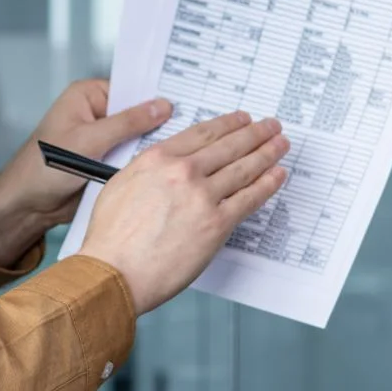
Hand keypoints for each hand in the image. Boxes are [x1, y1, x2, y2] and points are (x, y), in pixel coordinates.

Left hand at [0, 79, 173, 265]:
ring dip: (153, 146)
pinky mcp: (106, 161)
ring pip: (138, 138)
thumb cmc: (42, 168)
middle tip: (195, 124)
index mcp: (88, 96)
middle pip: (138, 113)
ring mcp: (103, 138)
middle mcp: (97, 113)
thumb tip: (161, 107)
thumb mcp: (88, 141)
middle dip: (159, 122)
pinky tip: (167, 167)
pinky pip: (132, 158)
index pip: (131, 88)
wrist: (26, 206)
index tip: (188, 98)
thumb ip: (127, 124)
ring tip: (188, 146)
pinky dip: (144, 163)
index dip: (156, 95)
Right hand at [77, 112, 288, 314]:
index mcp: (157, 158)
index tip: (242, 120)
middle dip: (255, 133)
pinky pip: (249, 198)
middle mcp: (182, 172)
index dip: (228, 124)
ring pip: (244, 168)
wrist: (114, 270)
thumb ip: (148, 170)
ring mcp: (202, 197)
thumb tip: (167, 168)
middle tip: (271, 126)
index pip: (202, 133)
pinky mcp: (216, 224)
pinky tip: (277, 175)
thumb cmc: (111, 238)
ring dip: (267, 153)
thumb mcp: (120, 185)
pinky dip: (267, 185)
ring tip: (280, 145)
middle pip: (229, 146)